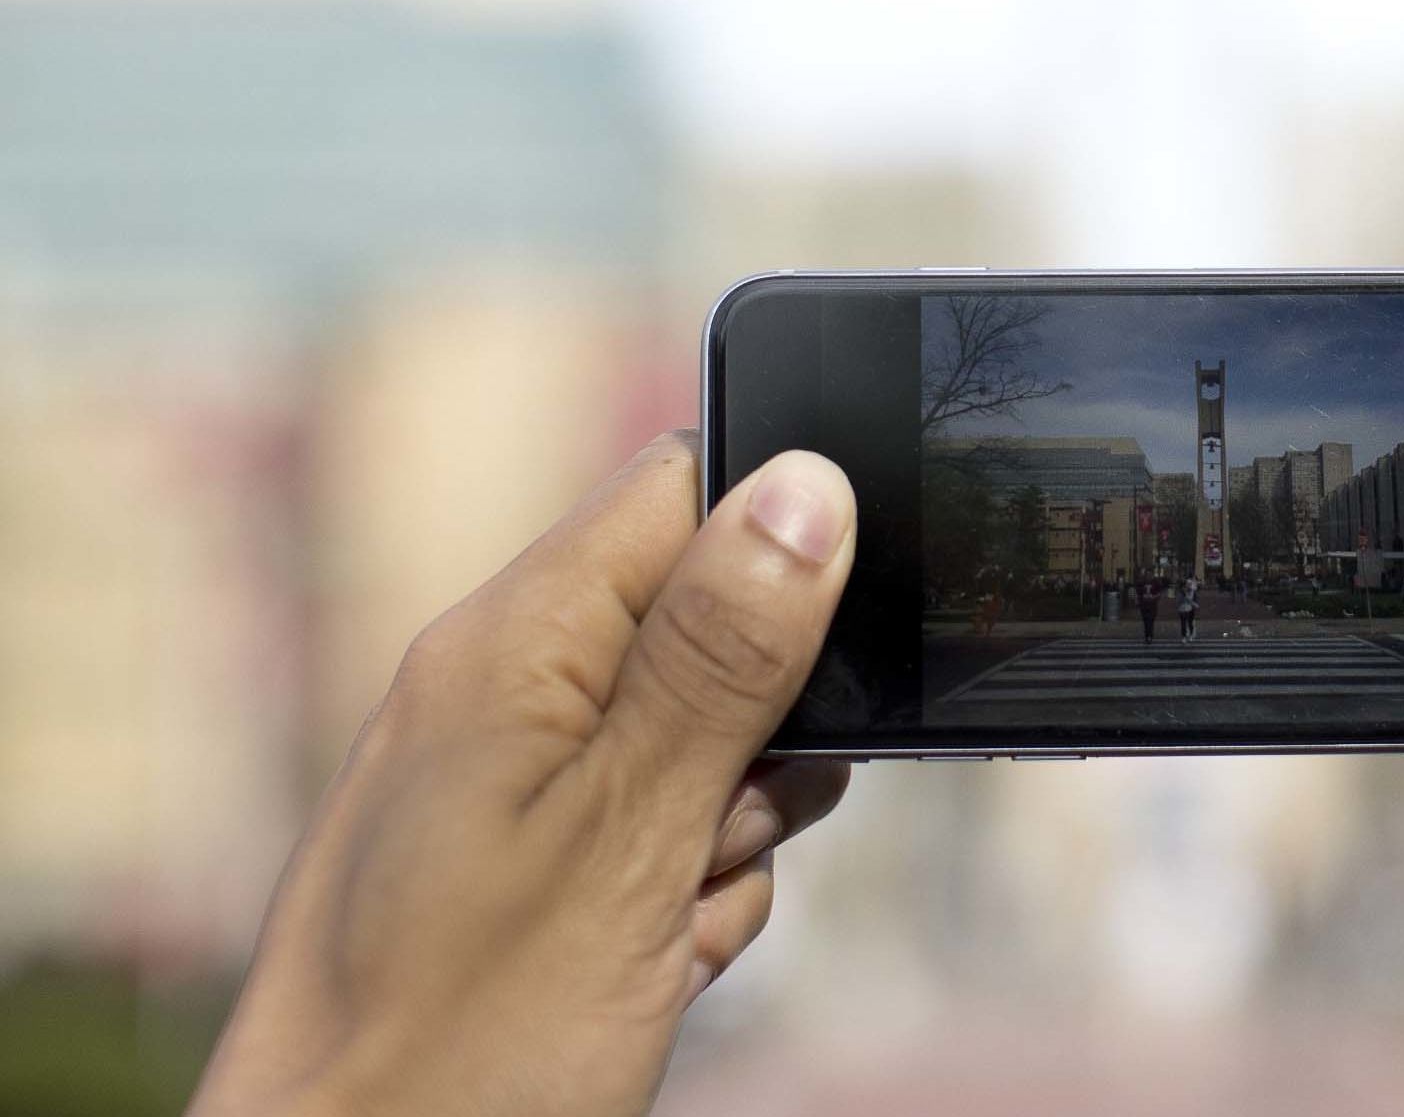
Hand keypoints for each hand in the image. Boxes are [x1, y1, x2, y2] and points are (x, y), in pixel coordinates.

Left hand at [189, 433, 855, 1116]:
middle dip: (763, 736)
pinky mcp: (541, 873)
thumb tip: (809, 485)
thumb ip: (720, 656)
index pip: (684, 491)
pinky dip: (693, 905)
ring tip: (664, 922)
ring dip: (733, 837)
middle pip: (715, 629)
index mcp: (509, 645)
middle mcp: (505, 695)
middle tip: (711, 832)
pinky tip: (648, 969)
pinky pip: (672, 843)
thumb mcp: (625, 836)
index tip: (817, 661)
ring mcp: (519, 789)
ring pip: (713, 751)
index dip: (780, 553)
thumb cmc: (455, 1049)